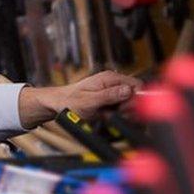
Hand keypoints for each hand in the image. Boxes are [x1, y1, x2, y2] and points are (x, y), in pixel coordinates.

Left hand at [18, 70, 141, 128]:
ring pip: (129, 103)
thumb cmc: (68, 101)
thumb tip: (128, 90)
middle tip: (115, 113)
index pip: (137, 85)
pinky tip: (105, 116)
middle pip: (135, 95)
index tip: (125, 108)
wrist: (56, 104)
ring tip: (106, 114)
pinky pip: (121, 108)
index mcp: (109, 78)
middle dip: (129, 107)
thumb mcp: (89, 100)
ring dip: (122, 112)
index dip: (135, 99)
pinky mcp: (108, 100)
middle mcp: (112, 82)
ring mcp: (111, 91)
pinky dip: (116, 114)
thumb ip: (109, 95)